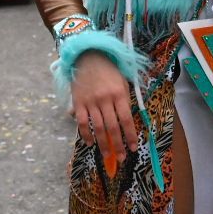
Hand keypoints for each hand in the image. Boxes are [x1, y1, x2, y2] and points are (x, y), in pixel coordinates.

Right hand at [71, 51, 138, 165]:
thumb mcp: (123, 81)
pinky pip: (82, 123)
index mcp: (120, 93)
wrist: (88, 55)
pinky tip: (90, 143)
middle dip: (118, 145)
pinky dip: (86, 135)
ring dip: (103, 144)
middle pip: (113, 127)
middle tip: (121, 158)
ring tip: (108, 156)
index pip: (127, 120)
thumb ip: (126, 99)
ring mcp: (91, 102)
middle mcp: (106, 99)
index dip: (130, 135)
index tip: (133, 148)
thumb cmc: (109, 69)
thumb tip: (128, 120)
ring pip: (98, 128)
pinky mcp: (78, 102)